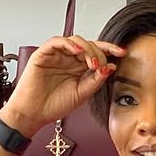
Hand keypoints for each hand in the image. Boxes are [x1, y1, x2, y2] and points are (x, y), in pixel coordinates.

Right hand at [1, 34, 125, 134]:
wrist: (33, 114)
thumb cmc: (53, 105)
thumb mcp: (81, 94)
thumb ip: (95, 81)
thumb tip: (110, 67)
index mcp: (78, 68)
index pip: (95, 53)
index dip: (109, 50)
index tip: (122, 53)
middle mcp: (68, 59)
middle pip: (88, 45)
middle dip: (98, 53)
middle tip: (100, 66)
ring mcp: (57, 55)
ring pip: (75, 41)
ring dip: (87, 49)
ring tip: (91, 63)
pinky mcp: (44, 54)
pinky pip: (58, 41)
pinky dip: (69, 44)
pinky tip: (77, 52)